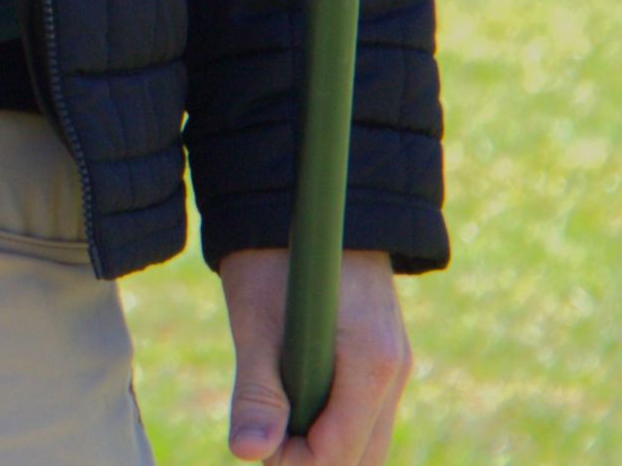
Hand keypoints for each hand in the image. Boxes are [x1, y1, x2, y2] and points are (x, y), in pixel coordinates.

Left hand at [217, 249, 411, 461]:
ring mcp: (394, 365)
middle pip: (362, 457)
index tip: (253, 445)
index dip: (293, 461)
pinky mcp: (384, 357)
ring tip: (273, 415)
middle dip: (311, 459)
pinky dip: (332, 420)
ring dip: (322, 442)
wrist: (307, 202)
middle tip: (261, 435)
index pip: (341, 453)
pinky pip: (365, 413)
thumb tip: (247, 453)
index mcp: (372, 366)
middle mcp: (394, 371)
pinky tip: (293, 398)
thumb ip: (257, 392)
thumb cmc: (276, 257)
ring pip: (367, 439)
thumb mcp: (257, 322)